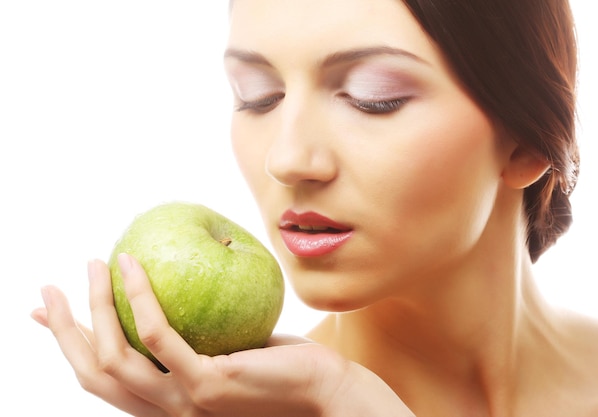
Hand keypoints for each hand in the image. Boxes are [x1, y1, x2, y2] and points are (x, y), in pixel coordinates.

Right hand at [31, 254, 414, 416]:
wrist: (323, 392)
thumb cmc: (276, 366)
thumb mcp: (220, 346)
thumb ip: (188, 333)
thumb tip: (170, 294)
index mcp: (164, 405)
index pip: (100, 380)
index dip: (66, 346)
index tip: (46, 312)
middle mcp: (166, 412)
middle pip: (93, 374)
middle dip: (65, 329)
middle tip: (52, 286)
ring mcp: (184, 403)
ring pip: (114, 357)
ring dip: (94, 308)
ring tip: (95, 264)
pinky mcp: (208, 385)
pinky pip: (159, 335)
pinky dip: (139, 297)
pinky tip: (133, 265)